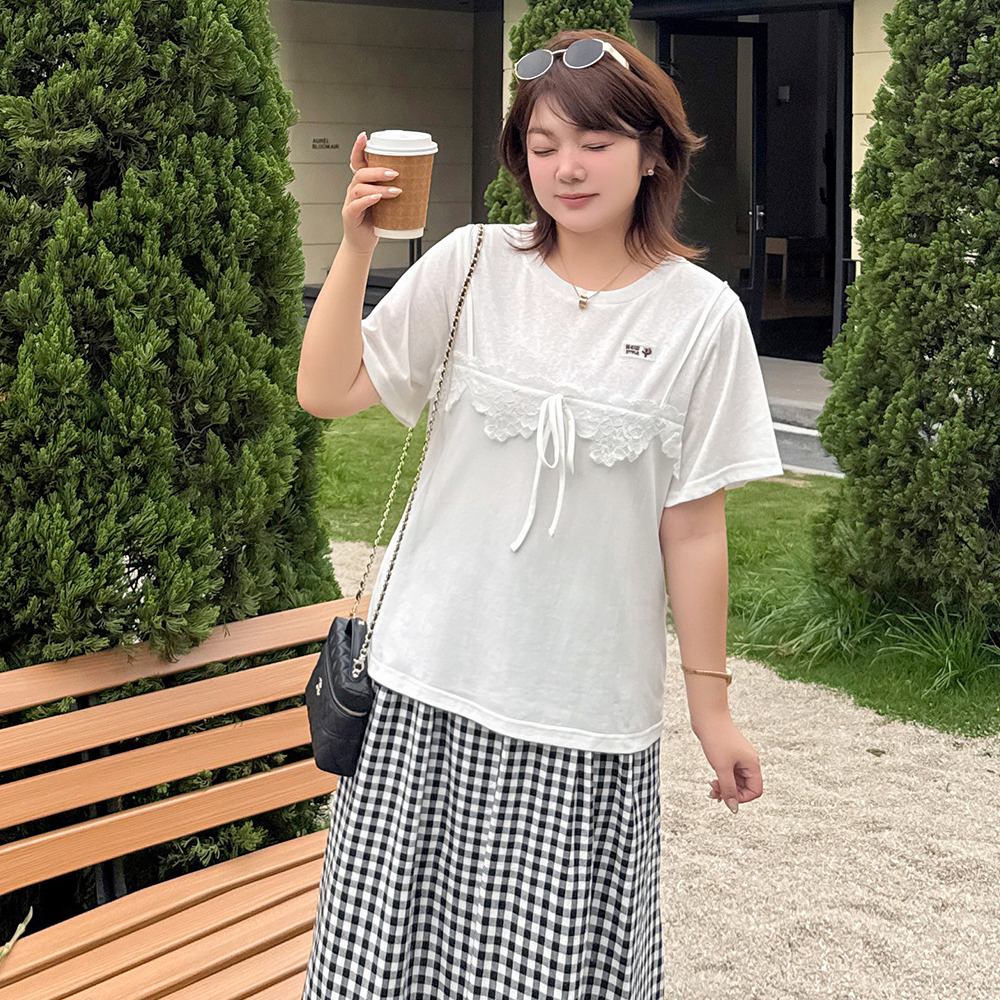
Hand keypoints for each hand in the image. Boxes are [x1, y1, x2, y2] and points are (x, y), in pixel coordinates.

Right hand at [341, 132, 402, 255]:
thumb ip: (395, 189)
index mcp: (362, 183)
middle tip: (395, 173)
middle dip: (378, 170)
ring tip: (394, 191)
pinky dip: (367, 200)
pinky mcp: (350, 215)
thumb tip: (418, 180)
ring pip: (360, 187)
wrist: (364, 242)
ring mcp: (350, 201)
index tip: (365, 137)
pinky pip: (356, 205)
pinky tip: (376, 198)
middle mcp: (354, 189)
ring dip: (379, 187)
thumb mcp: (387, 202)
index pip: (357, 161)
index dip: (359, 148)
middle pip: (361, 173)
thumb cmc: (375, 221)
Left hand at [696, 718, 762, 814]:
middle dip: (731, 792)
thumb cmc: (717, 739)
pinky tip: (713, 779)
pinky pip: (730, 773)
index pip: (756, 790)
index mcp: (752, 764)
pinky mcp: (730, 755)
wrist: (707, 718)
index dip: (742, 798)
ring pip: (736, 781)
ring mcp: (739, 758)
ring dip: (724, 786)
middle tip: (714, 791)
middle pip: (745, 787)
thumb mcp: (722, 768)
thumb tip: (733, 807)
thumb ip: (728, 789)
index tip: (727, 797)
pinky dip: (722, 778)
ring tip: (711, 786)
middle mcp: (748, 762)